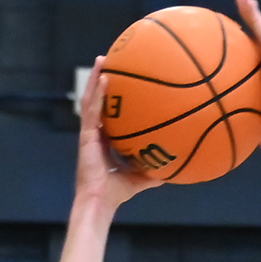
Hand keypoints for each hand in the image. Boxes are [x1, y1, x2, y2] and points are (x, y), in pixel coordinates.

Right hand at [73, 41, 162, 206]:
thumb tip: (174, 169)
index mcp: (105, 141)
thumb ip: (153, 172)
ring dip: (96, 78)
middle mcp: (96, 133)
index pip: (108, 115)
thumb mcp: (140, 179)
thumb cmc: (116, 194)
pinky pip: (92, 110)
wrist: (100, 202)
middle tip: (110, 61)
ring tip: (102, 59)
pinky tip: (106, 78)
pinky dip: (98, 93)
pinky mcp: (86, 136)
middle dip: (102, 80)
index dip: (111, 98)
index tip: (120, 82)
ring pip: (91, 100)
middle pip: (98, 101)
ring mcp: (89, 133)